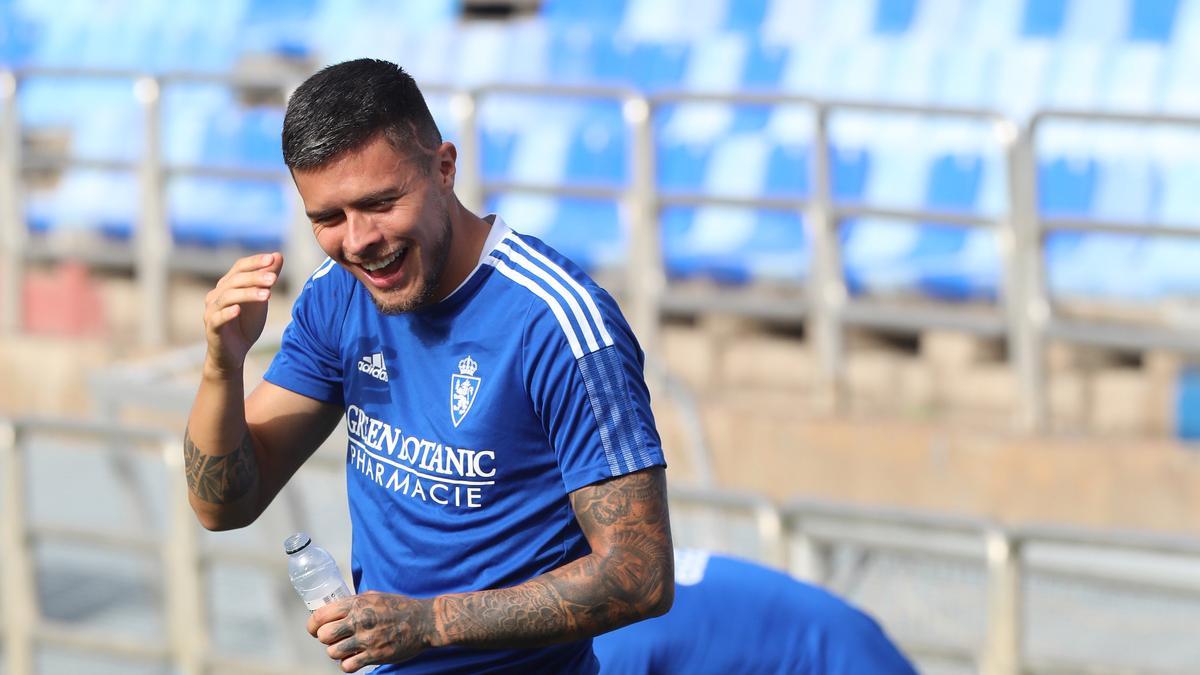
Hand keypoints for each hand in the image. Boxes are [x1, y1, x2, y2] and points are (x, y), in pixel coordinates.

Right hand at [203, 252, 283, 376]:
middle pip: (235, 280)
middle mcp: (217, 294)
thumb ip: (267, 279)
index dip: (255, 262)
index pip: (239, 267)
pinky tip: (238, 310)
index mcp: (228, 285)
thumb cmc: (246, 324)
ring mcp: (212, 311)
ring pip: (228, 297)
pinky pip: (217, 318)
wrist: (234, 353)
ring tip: (267, 294)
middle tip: (274, 278)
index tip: (273, 258)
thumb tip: (278, 255)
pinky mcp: (211, 328)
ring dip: (247, 294)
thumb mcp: (261, 300)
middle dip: (255, 277)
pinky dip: (227, 313)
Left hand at [309, 591, 434, 672]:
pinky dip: (348, 664)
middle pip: (324, 635)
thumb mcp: (374, 596)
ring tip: (346, 649)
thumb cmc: (399, 607)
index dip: (312, 625)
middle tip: (334, 639)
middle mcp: (359, 620)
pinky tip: (355, 658)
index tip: (314, 629)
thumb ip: (353, 602)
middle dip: (325, 638)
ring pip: (333, 652)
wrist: (423, 621)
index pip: (321, 616)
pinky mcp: (375, 655)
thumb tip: (333, 608)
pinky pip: (348, 666)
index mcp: (357, 604)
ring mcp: (367, 639)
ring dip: (337, 652)